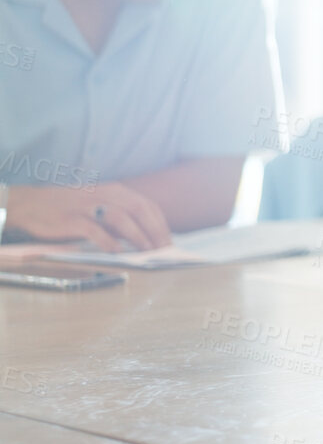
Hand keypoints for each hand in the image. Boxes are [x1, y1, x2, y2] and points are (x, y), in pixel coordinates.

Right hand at [3, 181, 171, 251]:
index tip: (169, 241)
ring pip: (120, 218)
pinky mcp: (71, 219)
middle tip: (163, 249)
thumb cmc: (72, 209)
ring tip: (147, 251)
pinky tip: (118, 253)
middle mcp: (105, 194)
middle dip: (155, 230)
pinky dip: (108, 242)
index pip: (147, 205)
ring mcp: (88, 206)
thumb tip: (147, 237)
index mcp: (116, 191)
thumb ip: (121, 217)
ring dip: (137, 235)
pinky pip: (94, 230)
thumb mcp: (101, 206)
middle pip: (139, 209)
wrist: (32, 204)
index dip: (161, 224)